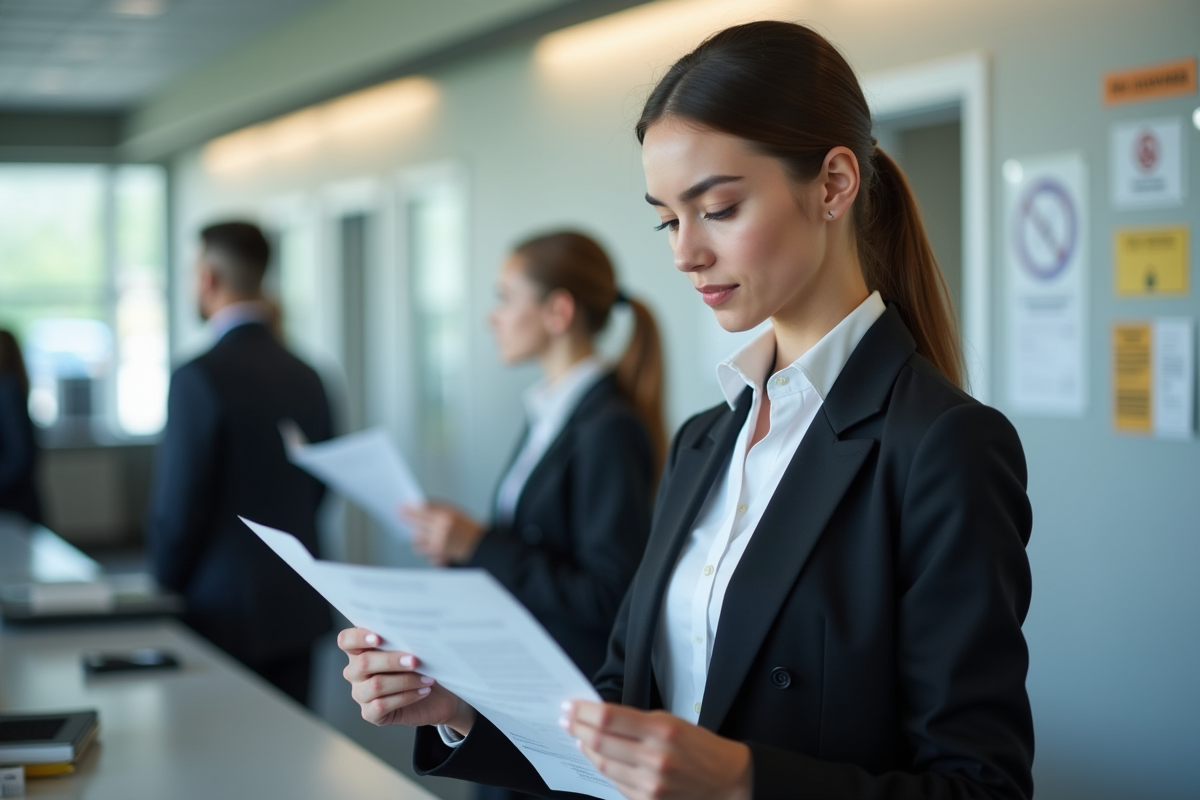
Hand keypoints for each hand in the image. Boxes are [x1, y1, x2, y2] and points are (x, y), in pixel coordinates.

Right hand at [339, 627, 475, 734]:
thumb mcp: (414, 649)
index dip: (358, 637)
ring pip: (375, 685)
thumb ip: (403, 639)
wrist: (439, 696)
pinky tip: (423, 691)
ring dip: (405, 680)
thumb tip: (410, 630)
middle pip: (363, 663)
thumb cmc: (423, 666)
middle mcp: (356, 672)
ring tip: (427, 678)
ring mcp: (361, 694)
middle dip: (391, 660)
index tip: (379, 638)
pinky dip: (406, 697)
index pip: (346, 640)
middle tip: (415, 660)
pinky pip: (382, 705)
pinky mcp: (370, 714)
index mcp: (361, 650)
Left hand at [402, 502, 485, 565]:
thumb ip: (438, 509)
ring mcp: (439, 544)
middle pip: (416, 525)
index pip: (422, 510)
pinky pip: (425, 552)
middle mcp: (441, 530)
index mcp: (447, 516)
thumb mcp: (456, 512)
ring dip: (418, 538)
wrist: (481, 545)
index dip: (409, 509)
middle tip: (401, 515)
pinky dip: (428, 550)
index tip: (400, 507)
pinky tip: (434, 546)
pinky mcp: (439, 556)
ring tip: (425, 535)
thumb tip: (418, 506)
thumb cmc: (469, 528)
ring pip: (417, 542)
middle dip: (409, 520)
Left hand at [562, 701, 751, 799]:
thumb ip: (635, 720)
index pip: (609, 718)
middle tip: (565, 718)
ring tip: (576, 734)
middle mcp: (655, 758)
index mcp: (662, 731)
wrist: (725, 779)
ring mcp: (650, 784)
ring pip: (603, 763)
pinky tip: (595, 755)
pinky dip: (601, 767)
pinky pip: (615, 782)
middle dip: (577, 727)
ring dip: (585, 747)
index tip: (570, 704)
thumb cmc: (698, 746)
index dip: (584, 710)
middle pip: (600, 741)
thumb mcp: (671, 721)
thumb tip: (599, 715)